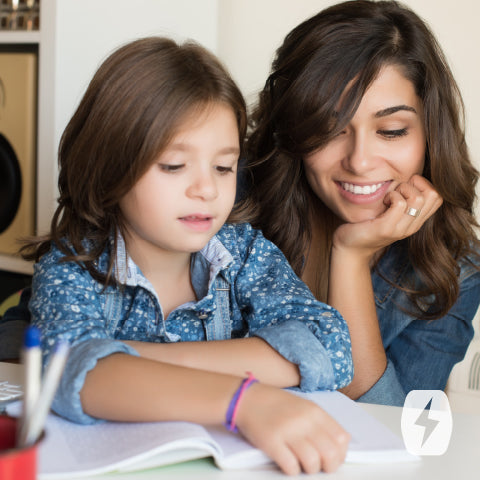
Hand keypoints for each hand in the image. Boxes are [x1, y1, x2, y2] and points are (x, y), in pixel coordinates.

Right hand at [235, 384, 349, 474]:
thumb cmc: (276, 404)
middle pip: (330, 453)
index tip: (332, 457)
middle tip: (319, 466)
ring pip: (312, 462)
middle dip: (328, 466)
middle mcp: (304, 420)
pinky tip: (288, 463)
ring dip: (310, 470)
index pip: (341, 439)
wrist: (248, 398)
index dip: (340, 454)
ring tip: (302, 465)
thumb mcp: (303, 406)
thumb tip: (338, 448)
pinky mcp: (271, 442)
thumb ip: (320, 423)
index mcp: (314, 411)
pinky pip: (291, 466)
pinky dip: (293, 470)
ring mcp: (287, 431)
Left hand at [333, 174, 442, 261]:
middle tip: (398, 189)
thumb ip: (402, 200)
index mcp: (416, 221)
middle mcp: (412, 226)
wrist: (350, 248)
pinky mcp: (386, 229)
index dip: (424, 184)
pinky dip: (391, 196)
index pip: (438, 197)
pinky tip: (383, 202)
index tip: (405, 187)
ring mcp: (401, 229)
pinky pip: (399, 204)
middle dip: (416, 184)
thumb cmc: (367, 225)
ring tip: (389, 196)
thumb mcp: (390, 212)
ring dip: (402, 189)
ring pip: (418, 198)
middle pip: (434, 195)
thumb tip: (408, 176)